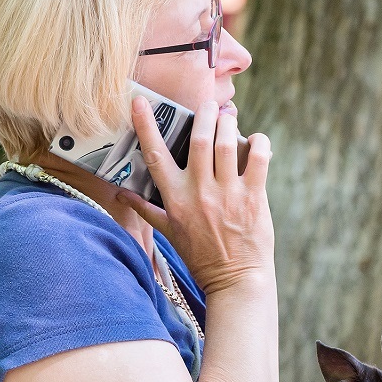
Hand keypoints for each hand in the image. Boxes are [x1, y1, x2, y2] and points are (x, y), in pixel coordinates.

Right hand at [120, 95, 273, 295]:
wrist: (235, 279)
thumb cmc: (201, 257)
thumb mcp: (169, 233)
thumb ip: (146, 209)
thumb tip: (121, 195)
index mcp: (175, 199)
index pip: (155, 155)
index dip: (146, 126)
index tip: (139, 102)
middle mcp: (199, 192)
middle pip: (199, 139)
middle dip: (204, 114)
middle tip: (209, 106)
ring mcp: (228, 193)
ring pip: (227, 143)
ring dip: (228, 123)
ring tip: (229, 117)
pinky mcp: (254, 197)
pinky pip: (258, 158)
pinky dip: (260, 142)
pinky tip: (256, 139)